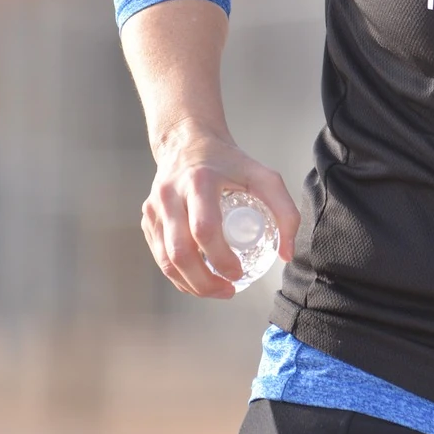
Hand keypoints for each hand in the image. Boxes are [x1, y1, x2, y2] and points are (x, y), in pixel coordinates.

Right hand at [140, 125, 300, 299]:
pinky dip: (178, 276)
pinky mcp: (147, 219)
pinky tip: (198, 280)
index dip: (221, 259)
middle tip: (228, 291)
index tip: (239, 273)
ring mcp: (154, 208)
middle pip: (180, 252)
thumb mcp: (264, 177)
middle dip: (204, 282)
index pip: (205, 229)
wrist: (186, 141)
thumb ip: (285, 212)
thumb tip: (286, 254)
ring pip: (166, 259)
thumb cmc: (228, 162)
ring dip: (190, 285)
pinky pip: (160, 256)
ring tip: (216, 290)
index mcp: (199, 181)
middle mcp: (170, 195)